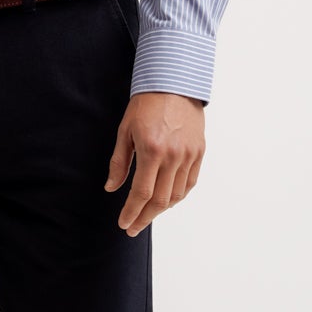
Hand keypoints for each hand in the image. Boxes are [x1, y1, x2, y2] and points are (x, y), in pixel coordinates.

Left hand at [105, 91, 206, 235]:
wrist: (175, 83)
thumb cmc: (146, 104)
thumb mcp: (125, 131)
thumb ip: (119, 162)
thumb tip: (111, 187)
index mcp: (152, 150)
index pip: (142, 193)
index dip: (132, 212)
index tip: (124, 224)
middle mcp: (173, 156)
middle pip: (161, 200)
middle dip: (145, 217)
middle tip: (133, 227)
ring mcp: (189, 155)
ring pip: (177, 195)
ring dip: (161, 209)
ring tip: (147, 214)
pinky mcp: (199, 152)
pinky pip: (190, 183)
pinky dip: (178, 196)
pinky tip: (167, 200)